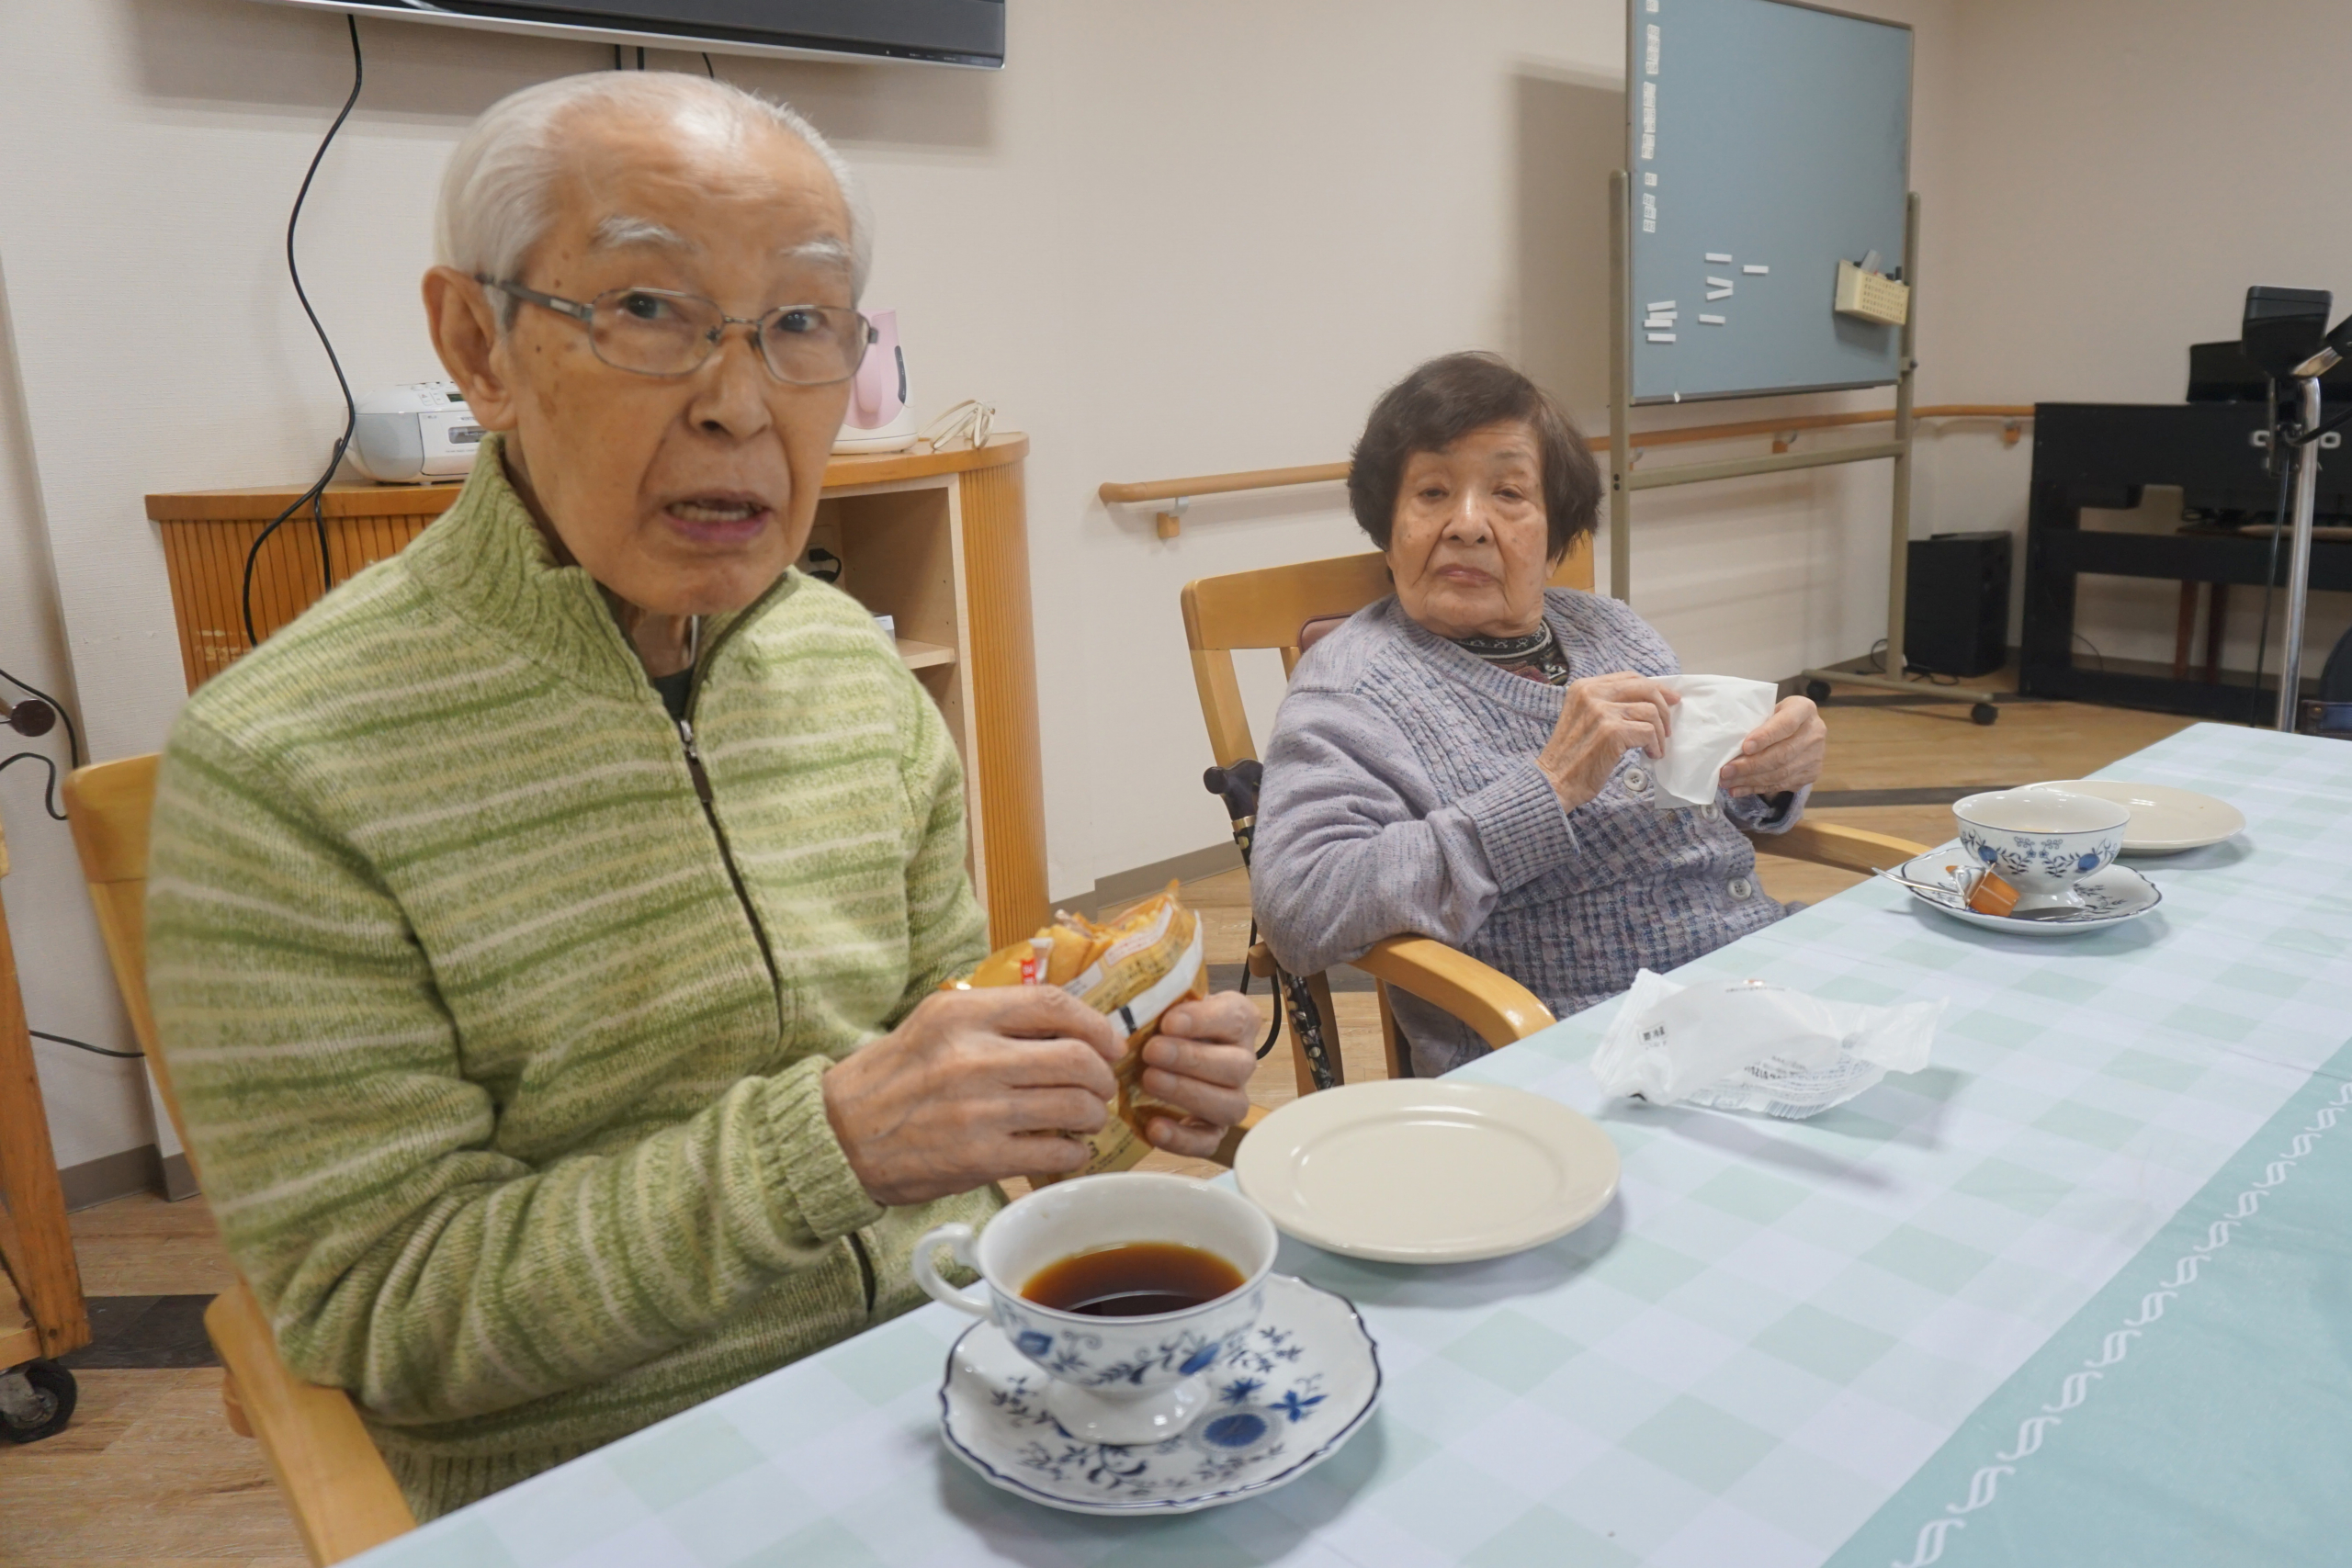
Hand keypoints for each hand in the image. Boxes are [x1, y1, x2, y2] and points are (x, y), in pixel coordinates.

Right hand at [821, 986, 1120, 1205]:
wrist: (839, 1136)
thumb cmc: (891, 1077)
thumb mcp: (933, 1024)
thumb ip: (993, 1017)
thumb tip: (1064, 1025)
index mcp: (964, 1015)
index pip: (1053, 1005)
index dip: (1095, 1024)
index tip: (1109, 1041)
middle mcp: (974, 1058)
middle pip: (1076, 1059)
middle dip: (1101, 1076)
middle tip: (1100, 1086)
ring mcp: (979, 1111)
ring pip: (1074, 1107)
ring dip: (1092, 1115)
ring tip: (1085, 1119)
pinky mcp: (980, 1158)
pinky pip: (1054, 1153)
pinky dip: (1074, 1153)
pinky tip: (1068, 1151)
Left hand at [1134, 994, 1260, 1158]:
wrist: (1155, 1051)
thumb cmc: (1163, 1020)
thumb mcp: (1164, 998)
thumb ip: (1158, 993)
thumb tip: (1130, 990)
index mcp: (1237, 1020)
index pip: (1235, 1018)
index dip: (1204, 1020)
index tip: (1169, 1022)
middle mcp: (1241, 1060)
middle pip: (1235, 1065)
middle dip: (1191, 1059)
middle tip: (1152, 1052)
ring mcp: (1231, 1098)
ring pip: (1229, 1105)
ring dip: (1188, 1093)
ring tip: (1150, 1080)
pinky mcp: (1213, 1130)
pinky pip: (1207, 1142)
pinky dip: (1182, 1138)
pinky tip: (1154, 1127)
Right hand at [1536, 672, 1680, 809]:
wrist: (1555, 781)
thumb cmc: (1572, 755)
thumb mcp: (1583, 717)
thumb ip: (1607, 703)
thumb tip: (1649, 700)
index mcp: (1584, 687)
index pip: (1629, 677)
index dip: (1655, 688)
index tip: (1669, 700)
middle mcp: (1592, 694)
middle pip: (1645, 688)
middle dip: (1664, 708)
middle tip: (1667, 728)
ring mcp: (1602, 712)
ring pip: (1651, 711)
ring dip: (1660, 733)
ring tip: (1655, 748)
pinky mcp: (1612, 732)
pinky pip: (1649, 732)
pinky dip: (1655, 745)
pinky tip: (1650, 755)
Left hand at [1719, 696, 1826, 797]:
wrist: (1800, 729)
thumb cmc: (1775, 717)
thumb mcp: (1768, 709)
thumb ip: (1756, 722)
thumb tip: (1728, 744)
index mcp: (1804, 709)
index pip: (1786, 724)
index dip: (1766, 736)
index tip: (1745, 747)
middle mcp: (1815, 733)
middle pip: (1783, 754)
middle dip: (1751, 765)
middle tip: (1726, 771)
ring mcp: (1815, 756)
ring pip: (1781, 773)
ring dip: (1750, 780)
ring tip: (1727, 782)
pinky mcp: (1811, 774)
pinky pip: (1781, 785)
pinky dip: (1756, 788)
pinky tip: (1738, 789)